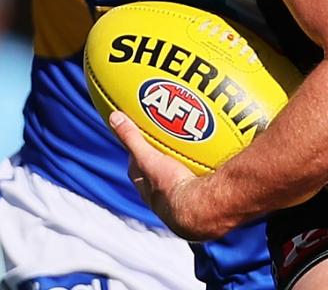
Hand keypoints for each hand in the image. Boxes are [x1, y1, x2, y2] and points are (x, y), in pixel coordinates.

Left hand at [109, 111, 223, 240]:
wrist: (199, 211)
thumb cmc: (170, 187)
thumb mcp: (147, 158)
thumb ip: (132, 138)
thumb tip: (114, 116)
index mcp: (144, 186)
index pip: (136, 164)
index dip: (138, 148)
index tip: (144, 132)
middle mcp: (158, 197)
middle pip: (157, 171)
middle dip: (162, 156)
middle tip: (171, 136)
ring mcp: (178, 202)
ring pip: (178, 178)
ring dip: (183, 165)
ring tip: (196, 147)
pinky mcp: (196, 203)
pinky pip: (197, 182)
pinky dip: (201, 172)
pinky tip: (212, 161)